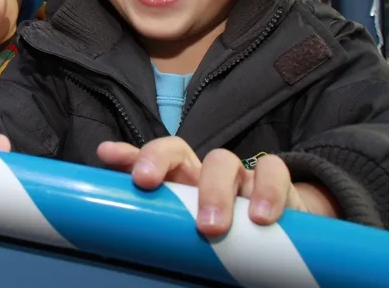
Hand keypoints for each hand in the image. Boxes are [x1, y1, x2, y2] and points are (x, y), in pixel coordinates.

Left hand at [98, 139, 339, 235]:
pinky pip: (273, 171)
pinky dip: (267, 191)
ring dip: (214, 190)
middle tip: (145, 186)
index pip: (151, 158)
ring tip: (211, 228)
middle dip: (158, 161)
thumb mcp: (188, 230)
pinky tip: (261, 217)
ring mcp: (240, 175)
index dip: (130, 153)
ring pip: (223, 160)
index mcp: (179, 180)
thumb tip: (124, 238)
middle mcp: (204, 171)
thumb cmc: (226, 234)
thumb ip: (162, 225)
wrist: (281, 238)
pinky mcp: (276, 183)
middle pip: (178, 150)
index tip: (106, 155)